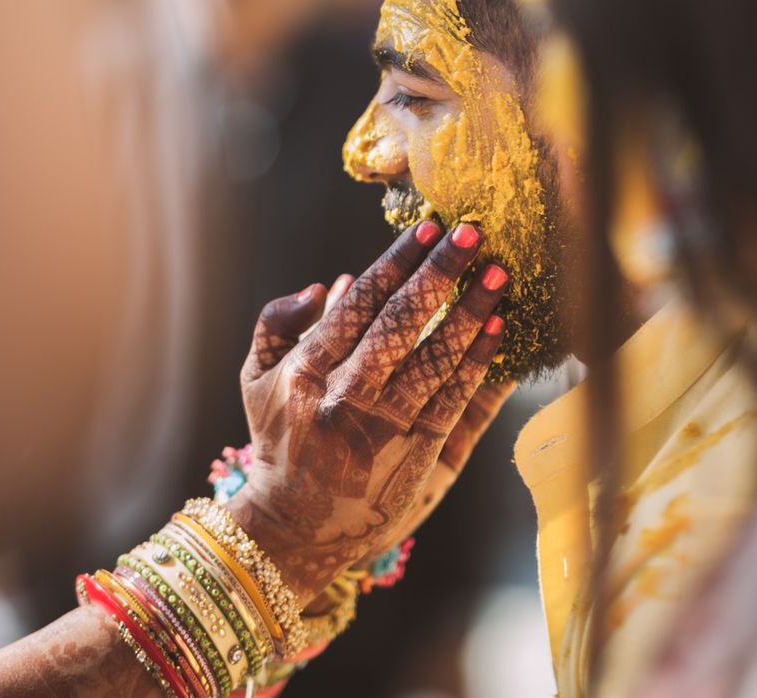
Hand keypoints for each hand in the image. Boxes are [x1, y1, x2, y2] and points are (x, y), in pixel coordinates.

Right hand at [230, 221, 508, 605]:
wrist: (295, 529)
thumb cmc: (280, 438)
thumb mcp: (255, 379)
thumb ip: (277, 324)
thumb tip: (333, 284)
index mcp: (305, 372)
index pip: (359, 304)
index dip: (397, 262)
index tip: (428, 228)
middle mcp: (344, 399)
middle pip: (400, 324)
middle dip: (439, 274)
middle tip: (472, 235)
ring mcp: (384, 431)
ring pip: (434, 360)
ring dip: (471, 314)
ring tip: (498, 275)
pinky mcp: (419, 458)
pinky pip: (456, 401)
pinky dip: (480, 364)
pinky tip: (500, 331)